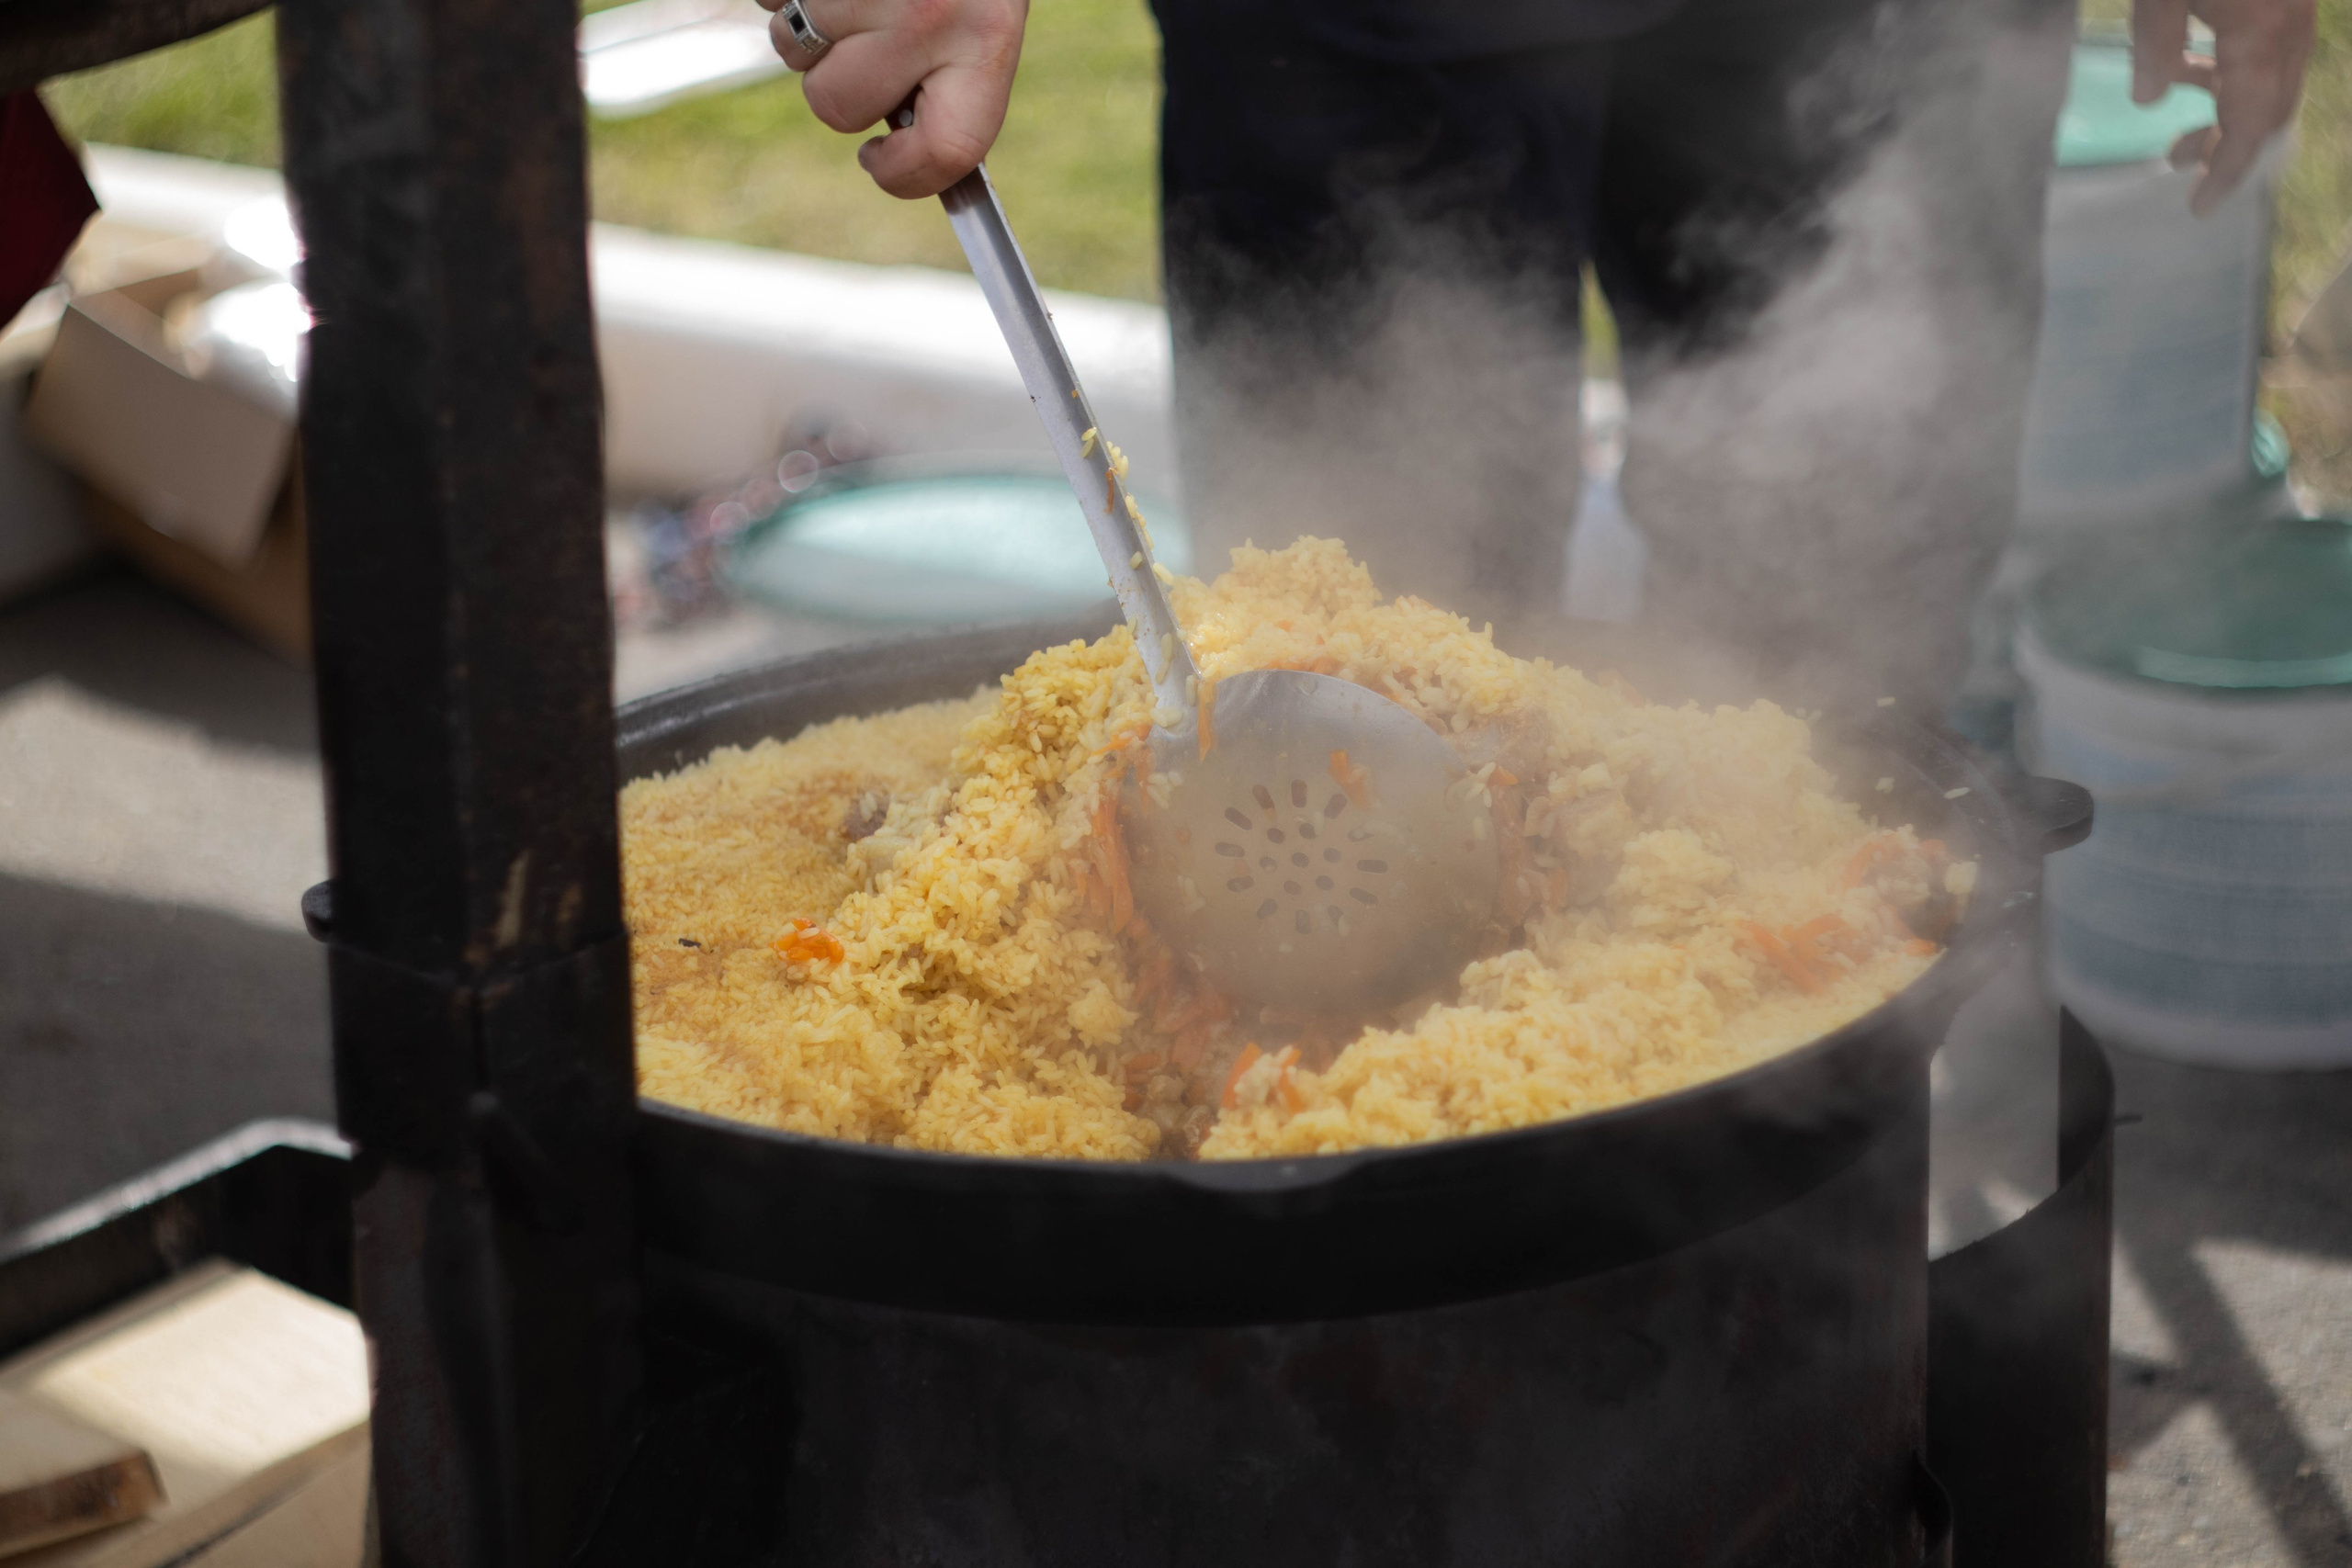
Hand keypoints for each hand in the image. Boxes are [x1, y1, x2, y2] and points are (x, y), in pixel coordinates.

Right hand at [755, 0, 1027, 197]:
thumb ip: (950, 84)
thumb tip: (891, 149)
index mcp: (988, 36)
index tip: (880, 160)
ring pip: (792, 52)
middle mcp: (931, 12)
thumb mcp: (981, 13)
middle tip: (866, 33)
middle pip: (837, 108)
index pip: (948, 152)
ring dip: (806, 24)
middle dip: (837, 82)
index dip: (905, 176)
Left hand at [2132, 0, 2313, 214]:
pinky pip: (2267, 51)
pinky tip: (2183, 72)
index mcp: (2262, 34)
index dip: (2226, 173)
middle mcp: (2290, 28)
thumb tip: (2146, 100)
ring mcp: (2294, 10)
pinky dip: (2231, 75)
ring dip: (2225, 114)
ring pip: (2269, 82)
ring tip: (2179, 141)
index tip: (2199, 209)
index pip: (2250, 125)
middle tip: (2179, 163)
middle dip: (2226, 147)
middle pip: (2268, 110)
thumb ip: (2154, 42)